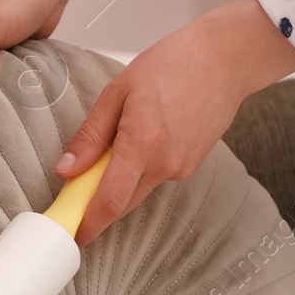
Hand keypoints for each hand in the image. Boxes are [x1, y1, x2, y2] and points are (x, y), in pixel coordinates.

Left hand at [60, 0, 294, 244]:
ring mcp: (183, 167)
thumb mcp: (118, 91)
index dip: (88, 224)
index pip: (111, 201)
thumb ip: (91, 135)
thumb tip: (67, 170)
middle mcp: (166, 163)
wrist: (226, 59)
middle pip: (122, 203)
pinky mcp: (192, 166)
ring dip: (118, 181)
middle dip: (96, 206)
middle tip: (75, 192)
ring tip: (119, 138)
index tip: (71, 235)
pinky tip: (145, 135)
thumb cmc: (173, 64)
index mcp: (143, 142)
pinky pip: (155, 177)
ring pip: (138, 189)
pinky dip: (139, 168)